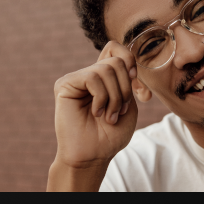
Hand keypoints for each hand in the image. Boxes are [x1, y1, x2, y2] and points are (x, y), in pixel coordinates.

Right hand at [52, 41, 139, 170]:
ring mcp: (77, 79)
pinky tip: (96, 112)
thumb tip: (127, 61)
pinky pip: (92, 77)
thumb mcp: (129, 104)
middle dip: (126, 89)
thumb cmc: (111, 134)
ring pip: (107, 69)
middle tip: (121, 111)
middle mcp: (90, 75)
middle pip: (117, 60)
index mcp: (106, 78)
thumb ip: (128, 81)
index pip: (116, 49)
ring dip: (116, 97)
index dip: (131, 62)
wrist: (94, 154)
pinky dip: (102, 98)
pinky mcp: (65, 84)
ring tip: (109, 116)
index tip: (138, 90)